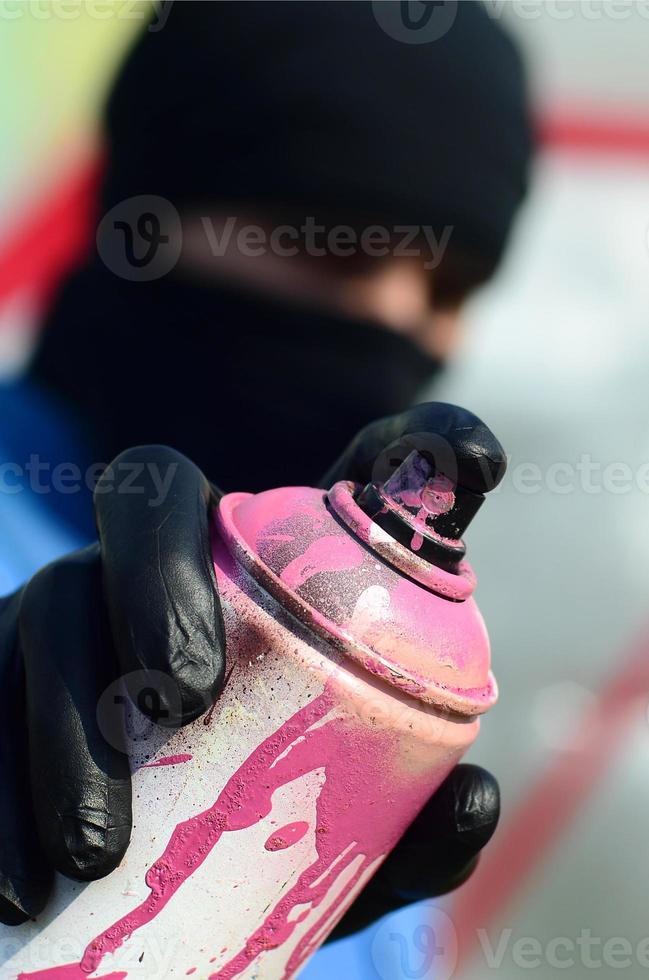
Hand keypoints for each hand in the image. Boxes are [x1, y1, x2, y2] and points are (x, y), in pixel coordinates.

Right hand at [0, 405, 498, 929]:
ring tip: (96, 851)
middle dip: (158, 576)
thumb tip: (475, 799)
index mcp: (259, 572)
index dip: (411, 444)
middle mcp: (159, 564)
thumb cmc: (257, 810)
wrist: (135, 865)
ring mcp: (69, 610)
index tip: (478, 463)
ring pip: (48, 606)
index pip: (338, 474)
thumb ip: (408, 810)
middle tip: (179, 696)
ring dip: (60, 723)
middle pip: (149, 498)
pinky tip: (17, 881)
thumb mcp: (338, 813)